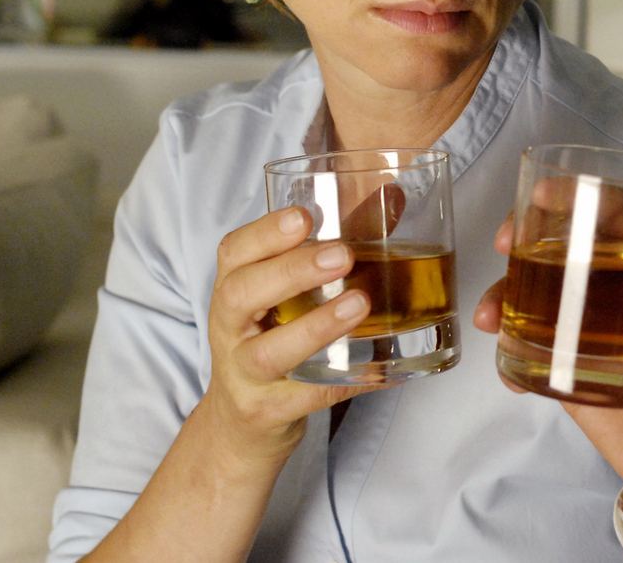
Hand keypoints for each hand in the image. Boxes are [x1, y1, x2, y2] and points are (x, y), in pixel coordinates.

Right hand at [199, 207, 387, 461]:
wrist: (240, 423)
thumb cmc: (272, 339)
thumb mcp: (286, 296)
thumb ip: (330, 249)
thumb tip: (392, 199)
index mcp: (234, 290)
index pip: (233, 252)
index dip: (264, 232)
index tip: (304, 216)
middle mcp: (230, 329)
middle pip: (241, 294)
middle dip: (291, 271)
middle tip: (341, 255)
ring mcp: (245, 374)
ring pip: (268, 352)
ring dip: (315, 327)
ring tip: (359, 305)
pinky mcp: (267, 412)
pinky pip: (307, 398)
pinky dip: (346, 382)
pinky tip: (380, 370)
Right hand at [473, 217, 622, 510]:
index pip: (620, 217)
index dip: (582, 196)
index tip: (545, 195)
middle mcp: (622, 292)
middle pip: (566, 244)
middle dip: (526, 233)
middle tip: (504, 244)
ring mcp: (590, 331)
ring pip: (537, 292)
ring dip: (505, 293)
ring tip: (488, 317)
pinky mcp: (569, 372)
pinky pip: (529, 351)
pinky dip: (509, 354)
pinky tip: (510, 374)